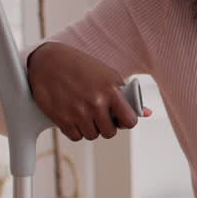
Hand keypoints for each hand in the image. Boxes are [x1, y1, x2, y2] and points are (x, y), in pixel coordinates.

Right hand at [26, 41, 152, 141]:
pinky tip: (73, 118)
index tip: (120, 119)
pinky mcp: (61, 119)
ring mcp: (78, 112)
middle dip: (106, 127)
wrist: (48, 61)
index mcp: (111, 90)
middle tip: (99, 117)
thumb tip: (148, 114)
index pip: (129, 121)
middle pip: (109, 133)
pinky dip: (75, 131)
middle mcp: (96, 102)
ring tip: (84, 114)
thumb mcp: (107, 76)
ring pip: (92, 136)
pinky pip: (75, 137)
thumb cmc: (82, 67)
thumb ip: (126, 96)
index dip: (125, 122)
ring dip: (89, 129)